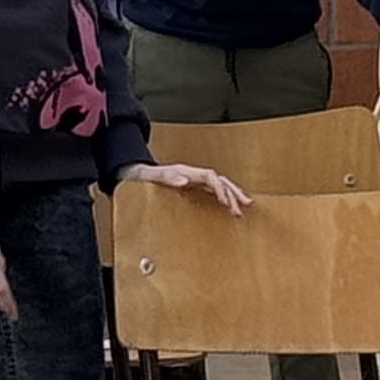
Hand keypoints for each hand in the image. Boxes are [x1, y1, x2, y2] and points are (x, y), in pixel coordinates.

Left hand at [121, 163, 248, 214]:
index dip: (220, 188)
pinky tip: (230, 206)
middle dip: (233, 192)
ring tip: (244, 206)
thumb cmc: (143, 177)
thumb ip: (167, 177)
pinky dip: (224, 197)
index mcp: (186, 172)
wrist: (135, 175)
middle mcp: (192, 174)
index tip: (227, 202)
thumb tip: (184, 181)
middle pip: (219, 180)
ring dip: (233, 194)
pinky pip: (213, 191)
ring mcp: (194, 180)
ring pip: (219, 184)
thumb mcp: (152, 176)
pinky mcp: (193, 187)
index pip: (210, 177)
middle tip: (244, 206)